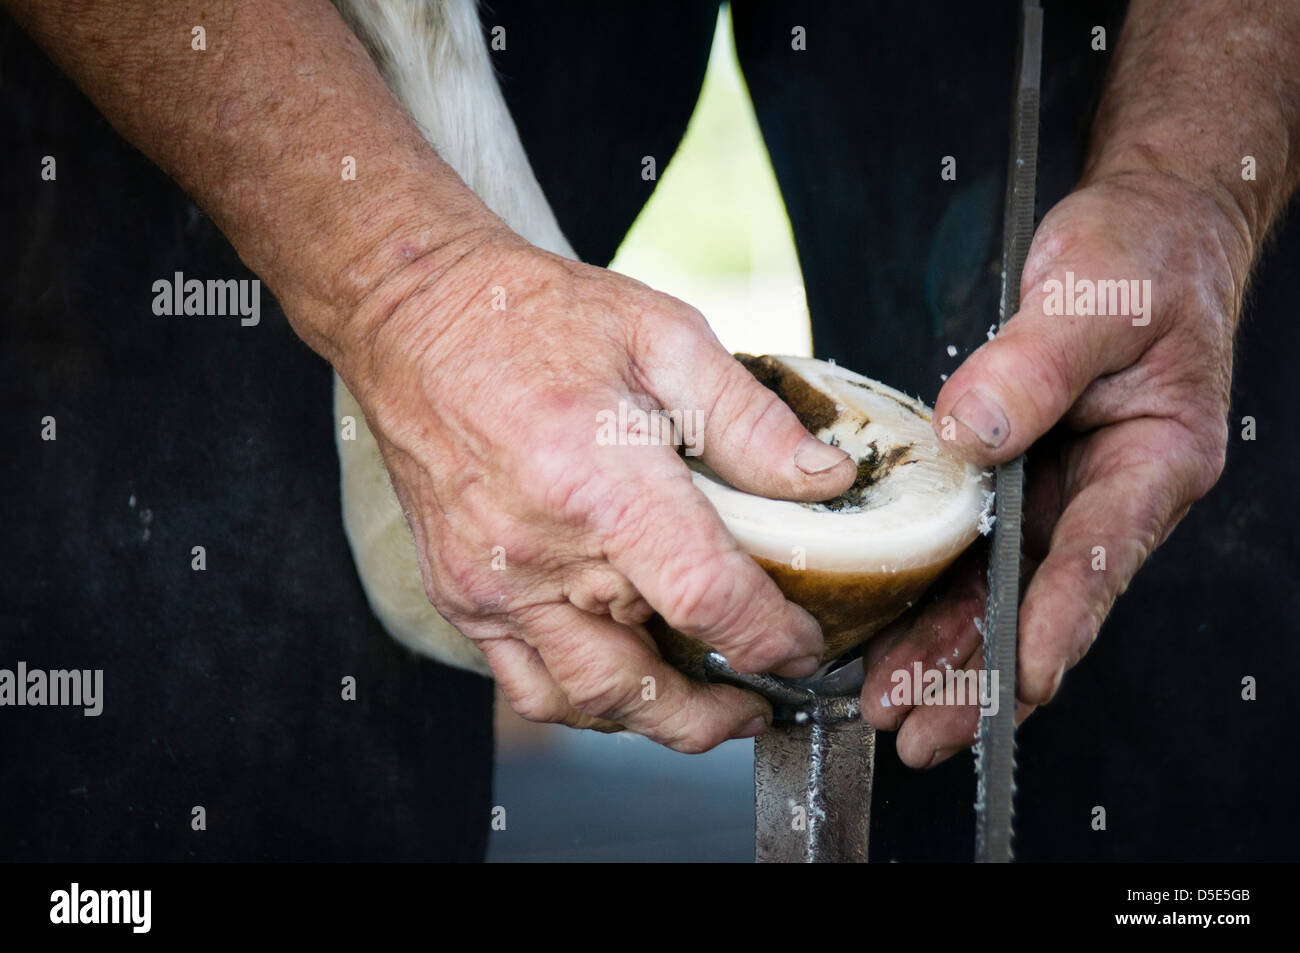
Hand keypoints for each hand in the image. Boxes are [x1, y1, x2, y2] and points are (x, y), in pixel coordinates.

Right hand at [342, 228, 857, 752]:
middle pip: (645, 682)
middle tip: (764, 700)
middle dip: (719, 710)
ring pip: (585, 701)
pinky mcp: (461, 594)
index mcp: (599, 483)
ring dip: (656, 724)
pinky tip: (628, 684)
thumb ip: (749, 420)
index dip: (770, 638)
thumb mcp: (662, 336)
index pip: (705, 598)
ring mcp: (490, 585)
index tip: (803, 645)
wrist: (415, 319)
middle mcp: (538, 553)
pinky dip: (587, 704)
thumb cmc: (535, 319)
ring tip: (707, 711)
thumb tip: (824, 480)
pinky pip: (528, 685)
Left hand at [858, 171, 1249, 765]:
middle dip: (978, 677)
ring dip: (944, 660)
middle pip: (1039, 606)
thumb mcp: (1093, 298)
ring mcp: (1057, 499)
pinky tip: (887, 643)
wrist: (1142, 231)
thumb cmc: (1141, 257)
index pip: (1100, 557)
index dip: (1059, 621)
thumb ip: (1034, 366)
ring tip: (888, 710)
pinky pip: (970, 560)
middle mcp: (1104, 497)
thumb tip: (969, 436)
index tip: (1021, 674)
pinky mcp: (1016, 488)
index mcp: (1151, 464)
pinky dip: (931, 605)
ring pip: (997, 599)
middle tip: (917, 731)